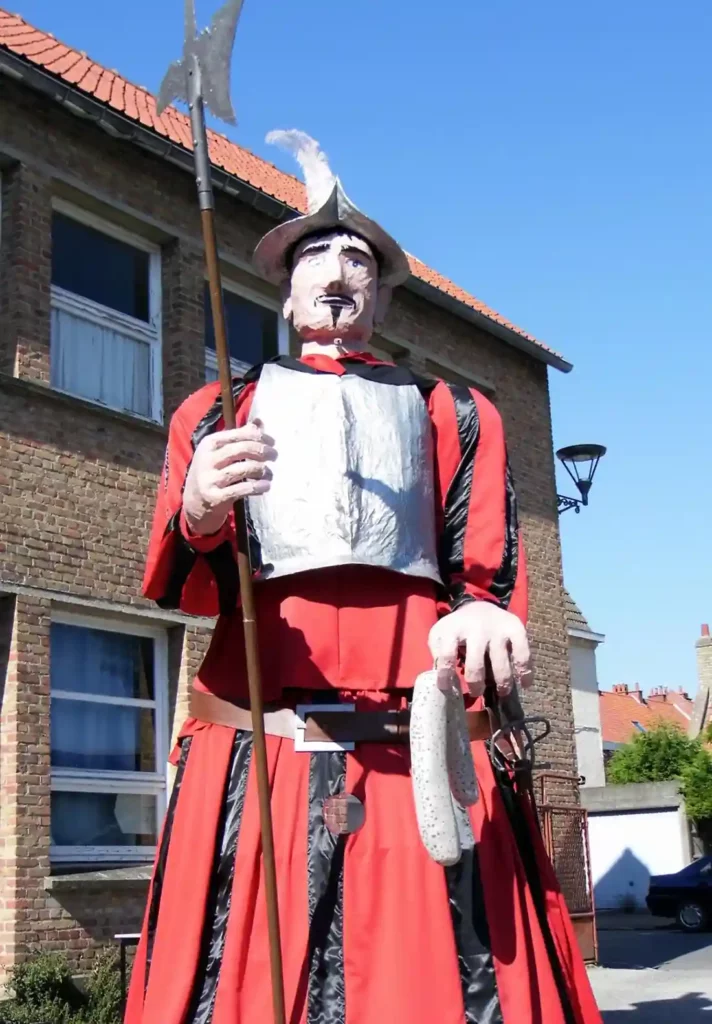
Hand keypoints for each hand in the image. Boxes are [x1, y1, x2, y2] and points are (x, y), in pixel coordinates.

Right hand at [183, 421, 276, 536]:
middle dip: (262, 451)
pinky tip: (266, 486)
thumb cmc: (212, 472)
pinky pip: (241, 489)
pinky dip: (257, 487)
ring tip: (269, 473)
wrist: (194, 502)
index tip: (272, 442)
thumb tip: (259, 422)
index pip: (237, 434)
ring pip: (243, 469)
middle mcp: (207, 459)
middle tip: (274, 456)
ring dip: (262, 470)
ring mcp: (210, 479)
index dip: (258, 436)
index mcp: (209, 444)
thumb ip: (239, 437)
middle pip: (241, 449)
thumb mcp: (220, 452)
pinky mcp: (215, 497)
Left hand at [428, 601, 532, 697]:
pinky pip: (522, 654)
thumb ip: (437, 655)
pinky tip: (524, 684)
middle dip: (476, 684)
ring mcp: (497, 629)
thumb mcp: (440, 636)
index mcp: (453, 630)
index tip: (446, 689)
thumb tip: (444, 683)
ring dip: (501, 682)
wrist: (480, 606)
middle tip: (477, 692)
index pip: (446, 655)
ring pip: (500, 662)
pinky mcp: (515, 629)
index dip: (445, 675)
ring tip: (501, 692)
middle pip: (475, 663)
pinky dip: (525, 671)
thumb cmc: (458, 629)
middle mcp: (475, 629)